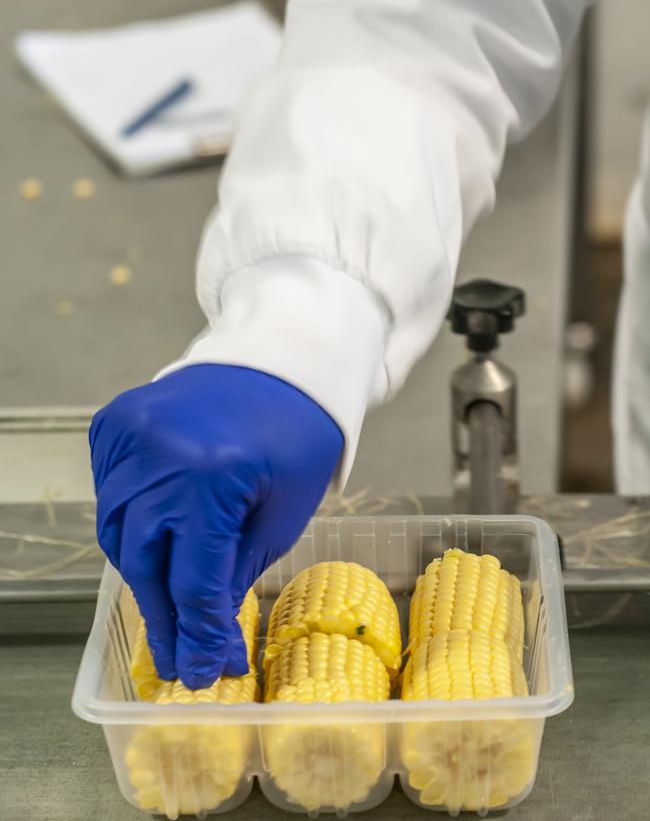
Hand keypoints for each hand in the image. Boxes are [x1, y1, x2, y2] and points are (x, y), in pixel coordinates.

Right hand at [90, 364, 342, 688]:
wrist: (279, 364)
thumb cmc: (296, 439)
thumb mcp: (279, 513)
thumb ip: (234, 571)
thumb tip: (205, 632)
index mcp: (213, 475)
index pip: (194, 578)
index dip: (200, 633)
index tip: (206, 671)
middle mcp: (158, 453)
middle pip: (144, 560)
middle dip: (163, 616)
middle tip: (178, 659)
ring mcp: (129, 432)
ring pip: (117, 529)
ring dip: (142, 573)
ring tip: (167, 610)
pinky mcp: (115, 421)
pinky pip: (110, 489)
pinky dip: (127, 521)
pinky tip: (151, 545)